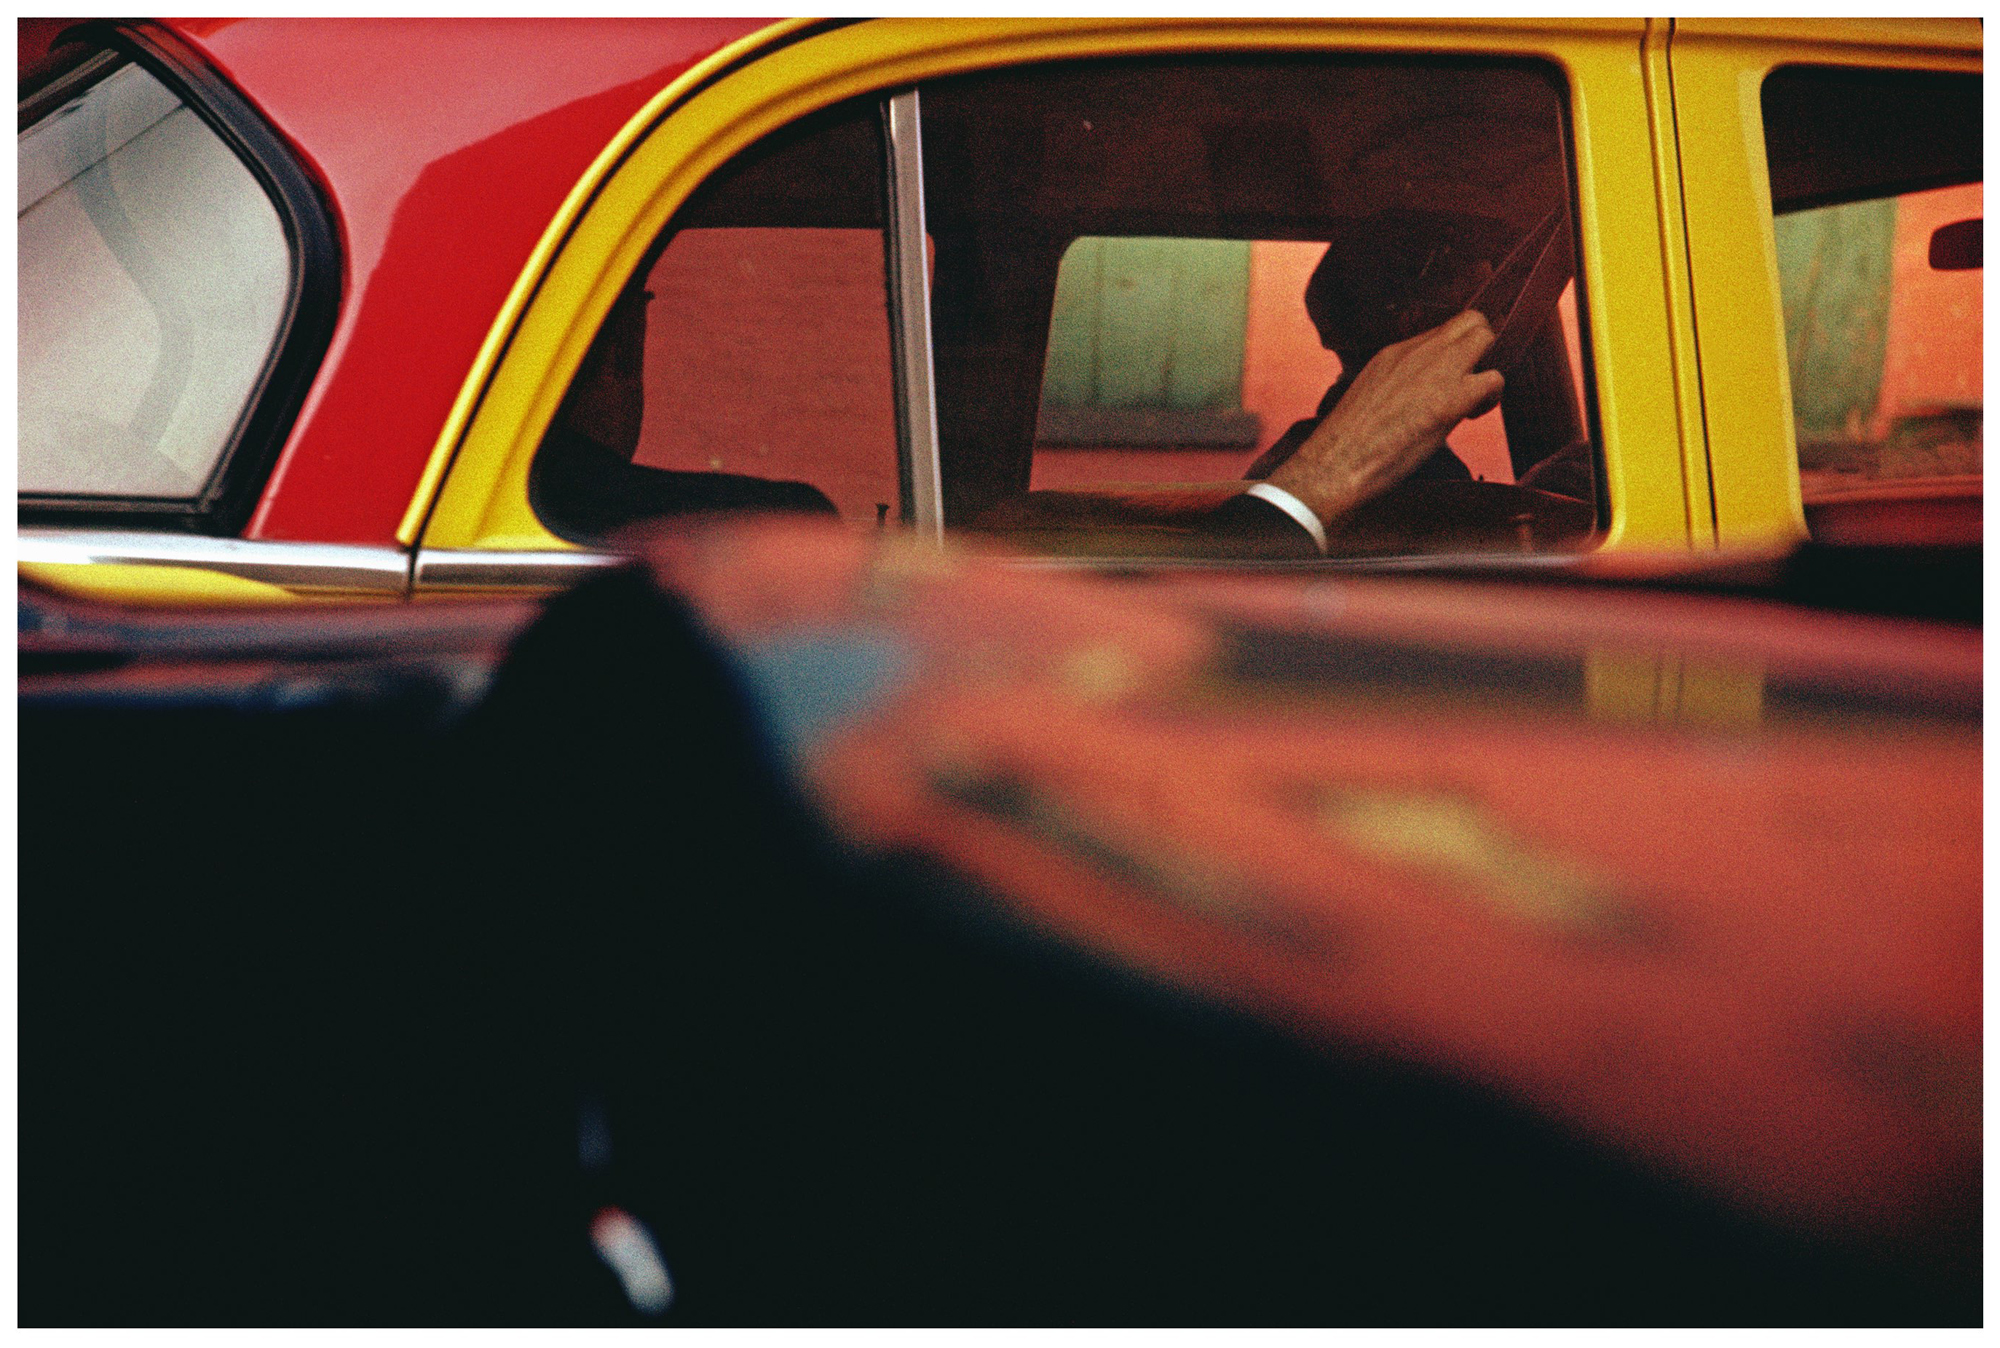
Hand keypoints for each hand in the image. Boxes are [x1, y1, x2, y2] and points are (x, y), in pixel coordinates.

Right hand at [1265, 311, 1504, 525]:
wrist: (1335, 462)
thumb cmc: (1346, 442)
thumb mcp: (1367, 394)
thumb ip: (1395, 384)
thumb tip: (1412, 398)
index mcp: (1394, 351)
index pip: (1441, 331)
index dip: (1455, 352)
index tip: (1449, 379)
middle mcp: (1416, 351)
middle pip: (1470, 320)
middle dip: (1480, 348)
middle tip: (1470, 383)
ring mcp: (1436, 370)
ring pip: (1485, 337)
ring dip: (1487, 368)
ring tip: (1472, 402)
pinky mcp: (1450, 399)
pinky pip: (1494, 380)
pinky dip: (1490, 398)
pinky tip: (1471, 416)